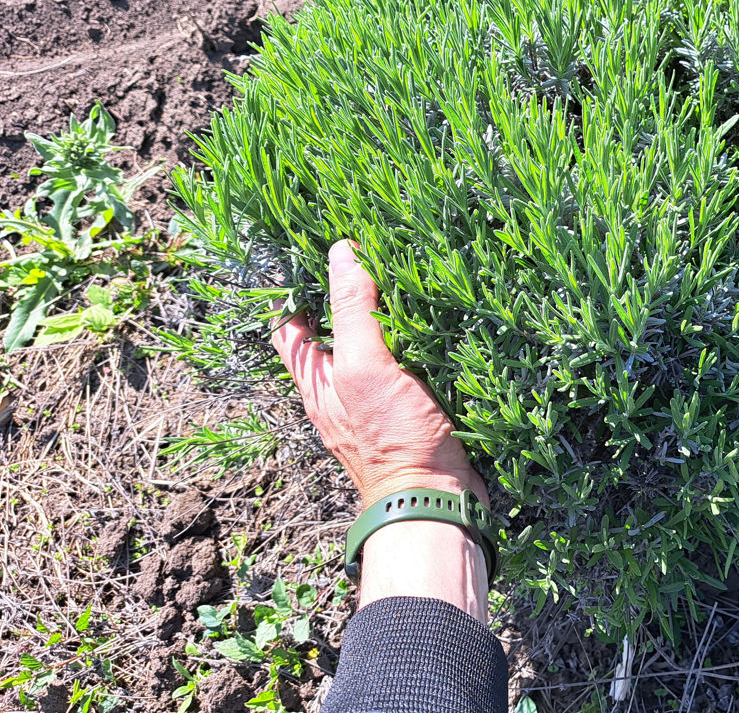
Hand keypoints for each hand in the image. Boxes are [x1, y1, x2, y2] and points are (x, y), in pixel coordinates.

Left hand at [272, 240, 486, 506]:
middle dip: (347, 294)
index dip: (297, 288)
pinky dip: (417, 340)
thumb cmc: (392, 439)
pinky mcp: (412, 408)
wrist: (435, 499)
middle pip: (332, 331)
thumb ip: (353, 312)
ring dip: (387, 315)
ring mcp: (376, 400)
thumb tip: (341, 251)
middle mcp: (341, 388)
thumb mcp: (366, 367)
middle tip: (371, 252)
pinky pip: (407, 364)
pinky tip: (437, 321)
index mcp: (318, 379)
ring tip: (407, 274)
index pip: (289, 325)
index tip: (318, 251)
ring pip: (373, 346)